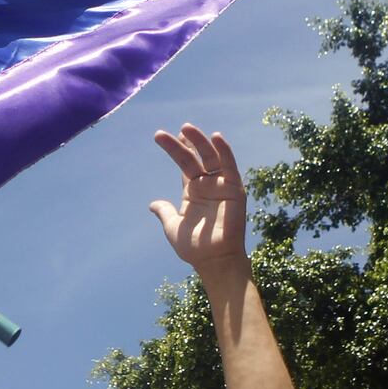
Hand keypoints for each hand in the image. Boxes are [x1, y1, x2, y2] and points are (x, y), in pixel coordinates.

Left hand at [150, 124, 247, 273]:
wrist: (214, 261)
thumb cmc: (195, 248)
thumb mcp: (173, 227)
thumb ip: (165, 212)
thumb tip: (153, 204)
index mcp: (193, 191)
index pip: (185, 164)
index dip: (177, 149)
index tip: (164, 135)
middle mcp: (208, 185)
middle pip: (196, 157)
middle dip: (185, 143)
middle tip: (174, 130)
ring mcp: (221, 185)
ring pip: (211, 157)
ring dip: (201, 141)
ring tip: (186, 128)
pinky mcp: (234, 189)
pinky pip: (230, 166)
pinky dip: (225, 151)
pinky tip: (216, 136)